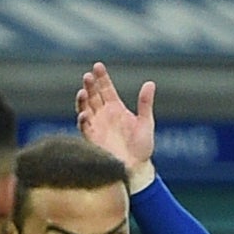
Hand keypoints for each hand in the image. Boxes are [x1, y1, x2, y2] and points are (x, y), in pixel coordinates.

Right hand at [76, 62, 157, 191]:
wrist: (137, 168)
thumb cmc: (142, 146)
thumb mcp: (146, 123)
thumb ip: (145, 104)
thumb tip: (150, 84)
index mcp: (115, 108)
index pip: (106, 88)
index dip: (102, 77)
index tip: (98, 66)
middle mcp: (103, 114)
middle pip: (93, 95)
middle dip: (90, 85)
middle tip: (89, 76)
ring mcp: (96, 125)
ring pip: (85, 107)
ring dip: (83, 99)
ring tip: (84, 90)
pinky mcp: (92, 138)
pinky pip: (84, 127)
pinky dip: (83, 120)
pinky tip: (84, 114)